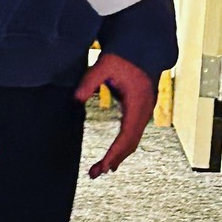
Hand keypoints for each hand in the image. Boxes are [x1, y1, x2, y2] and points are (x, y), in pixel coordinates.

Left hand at [79, 53, 157, 177]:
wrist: (142, 48)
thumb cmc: (123, 56)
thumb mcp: (103, 65)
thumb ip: (89, 81)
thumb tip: (75, 99)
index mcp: (137, 102)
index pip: (126, 135)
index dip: (114, 153)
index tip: (102, 167)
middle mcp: (145, 110)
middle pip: (131, 143)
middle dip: (114, 160)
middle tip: (94, 174)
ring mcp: (145, 111)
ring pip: (133, 140)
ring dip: (118, 156)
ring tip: (101, 169)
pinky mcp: (141, 110)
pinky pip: (134, 134)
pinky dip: (123, 147)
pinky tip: (113, 156)